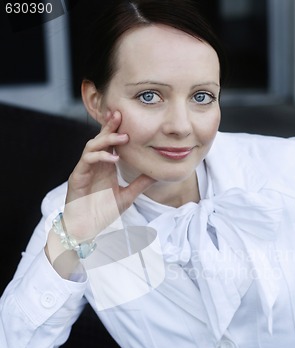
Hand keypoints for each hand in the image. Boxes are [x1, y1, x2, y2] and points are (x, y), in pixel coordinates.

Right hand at [63, 110, 154, 241]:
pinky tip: (113, 159)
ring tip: (122, 137)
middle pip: (100, 138)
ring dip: (106, 139)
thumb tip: (157, 174)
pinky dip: (100, 156)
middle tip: (120, 114)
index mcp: (105, 166)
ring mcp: (85, 169)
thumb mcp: (127, 196)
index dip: (117, 129)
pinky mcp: (77, 176)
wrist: (87, 228)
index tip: (128, 118)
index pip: (111, 143)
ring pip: (92, 145)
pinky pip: (87, 160)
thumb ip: (140, 184)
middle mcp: (95, 164)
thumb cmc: (102, 213)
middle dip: (109, 126)